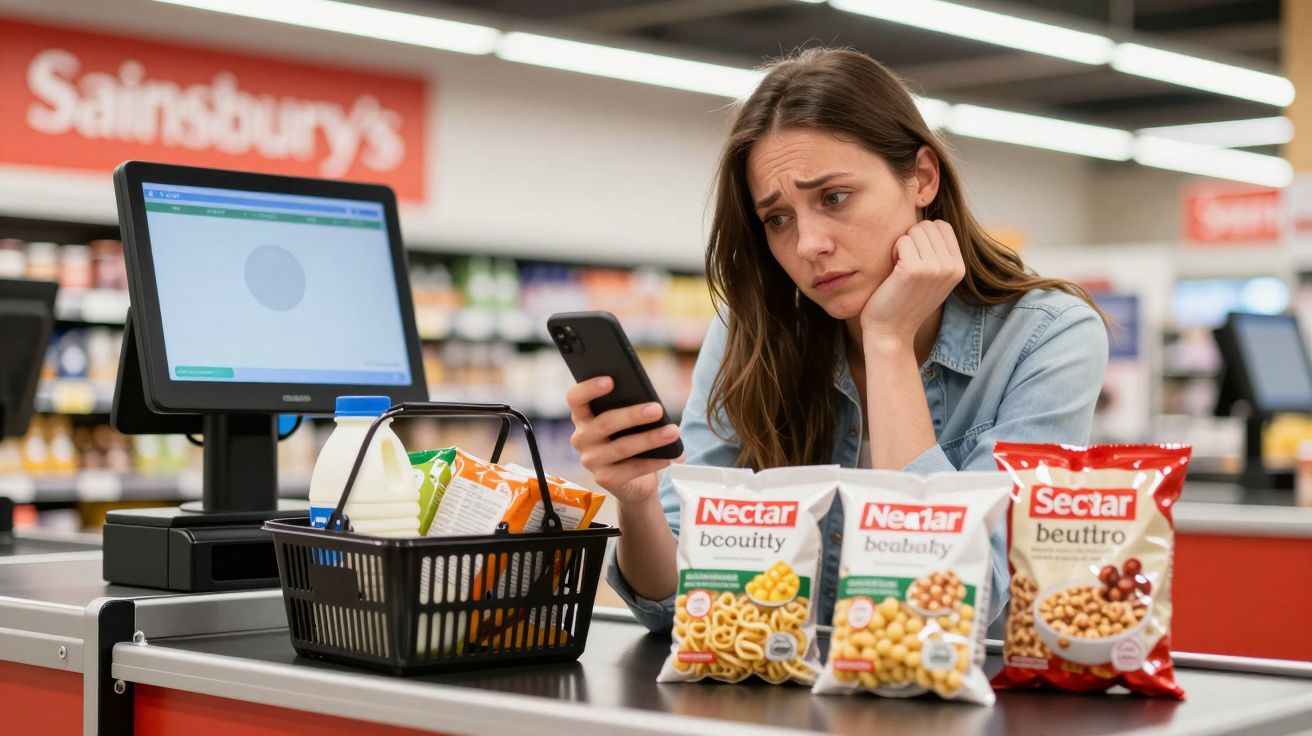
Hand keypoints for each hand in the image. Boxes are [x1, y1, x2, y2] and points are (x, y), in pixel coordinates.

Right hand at [566, 376, 681, 506]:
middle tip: (657, 409)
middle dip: (633, 415)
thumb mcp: (628, 421)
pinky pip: (631, 469)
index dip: (589, 388)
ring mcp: (591, 460)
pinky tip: (670, 456)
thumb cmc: (630, 439)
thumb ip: (630, 407)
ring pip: (621, 447)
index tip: (610, 380)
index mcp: (583, 416)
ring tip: (672, 432)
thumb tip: (652, 404)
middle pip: (604, 423)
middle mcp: (581, 438)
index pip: (575, 398)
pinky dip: (653, 462)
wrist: (633, 480)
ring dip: (650, 439)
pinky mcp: (604, 479)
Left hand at [860, 220, 963, 346]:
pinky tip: (893, 272)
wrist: (891, 331)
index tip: (915, 257)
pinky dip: (893, 252)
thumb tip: (932, 222)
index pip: (942, 226)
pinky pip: (902, 240)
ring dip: (902, 246)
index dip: (923, 236)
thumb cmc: (905, 301)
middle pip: (928, 225)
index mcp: (960, 268)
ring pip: (915, 230)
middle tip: (905, 264)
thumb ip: (940, 254)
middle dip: (912, 239)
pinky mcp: (914, 269)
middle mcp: (952, 267)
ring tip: (900, 269)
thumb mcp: (934, 278)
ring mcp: (935, 268)